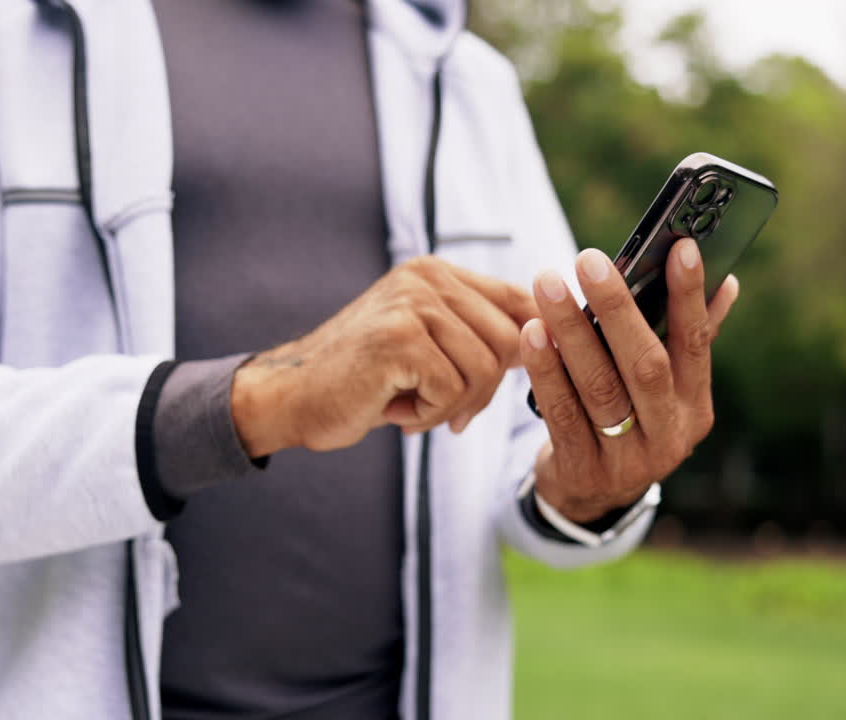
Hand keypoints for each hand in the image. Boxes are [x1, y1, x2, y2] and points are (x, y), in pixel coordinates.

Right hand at [232, 256, 536, 455]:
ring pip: (485, 369)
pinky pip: (452, 390)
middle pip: (512, 340)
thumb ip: (476, 334)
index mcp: (436, 273)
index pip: (520, 300)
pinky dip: (430, 415)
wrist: (291, 397)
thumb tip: (554, 340)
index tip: (523, 377)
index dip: (535, 343)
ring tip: (414, 408)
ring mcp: (411, 304)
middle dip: (487, 389)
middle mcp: (427, 278)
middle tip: (449, 411)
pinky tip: (397, 412)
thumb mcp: (426, 345)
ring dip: (454, 406)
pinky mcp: (398, 339)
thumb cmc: (364, 380)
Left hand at [521, 240, 739, 522]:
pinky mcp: (582, 470)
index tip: (681, 246)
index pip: (696, 343)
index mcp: (694, 407)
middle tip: (588, 259)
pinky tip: (531, 333)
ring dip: (570, 331)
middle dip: (617, 308)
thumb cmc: (628, 420)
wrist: (591, 496)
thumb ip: (688, 338)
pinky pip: (561, 412)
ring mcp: (627, 459)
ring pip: (598, 386)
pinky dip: (545, 370)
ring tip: (547, 285)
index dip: (690, 295)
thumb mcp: (664, 391)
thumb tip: (726, 279)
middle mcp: (668, 434)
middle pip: (645, 364)